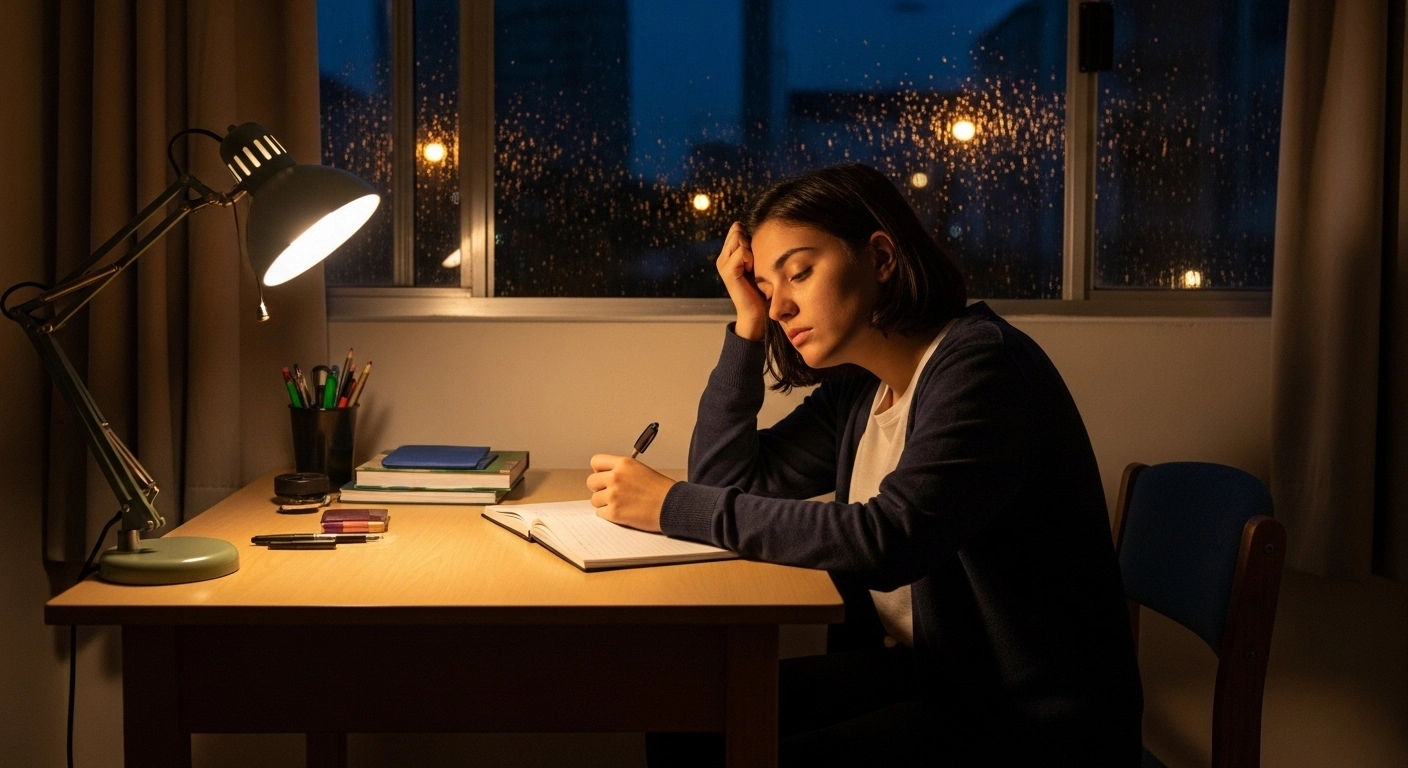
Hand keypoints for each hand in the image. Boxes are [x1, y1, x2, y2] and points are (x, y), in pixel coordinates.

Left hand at [586, 454, 676, 532]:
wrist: (673, 506)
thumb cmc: (662, 490)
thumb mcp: (641, 470)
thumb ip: (622, 471)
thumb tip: (606, 477)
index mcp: (624, 463)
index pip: (596, 461)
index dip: (598, 470)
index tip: (602, 476)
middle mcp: (616, 477)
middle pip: (591, 481)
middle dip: (599, 488)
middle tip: (610, 493)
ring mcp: (614, 495)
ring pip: (595, 499)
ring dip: (604, 503)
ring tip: (621, 504)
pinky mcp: (614, 512)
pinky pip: (600, 513)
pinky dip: (609, 514)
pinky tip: (622, 512)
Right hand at [716, 222, 766, 340]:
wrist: (757, 310)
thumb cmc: (762, 287)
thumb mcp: (758, 262)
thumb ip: (754, 246)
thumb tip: (762, 228)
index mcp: (729, 253)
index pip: (737, 228)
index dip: (749, 236)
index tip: (756, 254)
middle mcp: (723, 256)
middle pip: (737, 230)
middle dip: (750, 241)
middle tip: (754, 261)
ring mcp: (723, 263)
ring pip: (738, 238)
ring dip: (751, 250)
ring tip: (753, 267)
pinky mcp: (727, 270)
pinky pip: (741, 252)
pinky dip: (750, 259)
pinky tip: (751, 271)